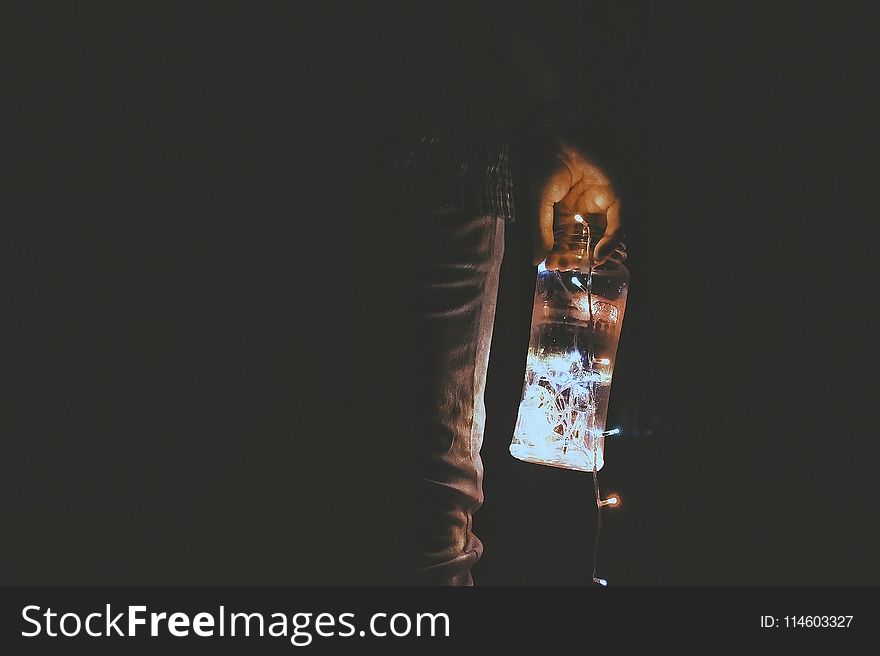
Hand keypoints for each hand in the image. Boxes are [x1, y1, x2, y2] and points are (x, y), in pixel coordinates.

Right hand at [526, 134, 624, 266]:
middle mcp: (581, 207)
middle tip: (562, 267)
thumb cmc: (542, 165)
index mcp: (562, 208)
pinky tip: (597, 255)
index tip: (550, 266)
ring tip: (578, 264)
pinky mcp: (615, 196)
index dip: (557, 253)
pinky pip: (618, 225)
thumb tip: (537, 261)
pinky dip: (611, 242)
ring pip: (599, 236)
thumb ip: (540, 233)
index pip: (562, 237)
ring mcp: (598, 202)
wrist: (556, 138)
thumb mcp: (536, 204)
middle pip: (580, 239)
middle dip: (572, 255)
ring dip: (590, 253)